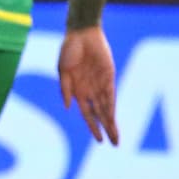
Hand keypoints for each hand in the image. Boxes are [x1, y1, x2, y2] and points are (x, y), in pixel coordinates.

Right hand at [58, 26, 118, 144]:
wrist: (81, 33)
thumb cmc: (68, 49)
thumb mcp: (62, 70)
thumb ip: (64, 88)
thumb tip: (67, 107)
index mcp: (78, 90)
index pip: (88, 113)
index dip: (93, 127)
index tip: (99, 140)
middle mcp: (90, 90)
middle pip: (100, 114)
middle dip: (106, 129)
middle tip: (114, 144)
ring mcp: (100, 84)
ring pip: (107, 108)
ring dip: (111, 122)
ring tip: (116, 137)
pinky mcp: (109, 77)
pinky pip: (111, 95)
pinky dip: (112, 107)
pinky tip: (113, 118)